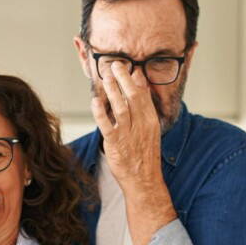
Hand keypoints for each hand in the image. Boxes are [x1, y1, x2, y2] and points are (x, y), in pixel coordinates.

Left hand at [90, 61, 161, 191]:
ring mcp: (129, 134)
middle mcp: (141, 125)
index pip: (143, 96)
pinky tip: (95, 101)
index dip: (134, 80)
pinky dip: (100, 113)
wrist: (143, 180)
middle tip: (115, 65)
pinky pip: (107, 125)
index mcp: (150, 121)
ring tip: (105, 77)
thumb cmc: (143, 155)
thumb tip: (140, 85)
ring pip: (121, 107)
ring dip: (113, 91)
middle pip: (133, 97)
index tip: (128, 67)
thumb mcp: (149, 130)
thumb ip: (144, 108)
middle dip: (124, 79)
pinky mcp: (116, 144)